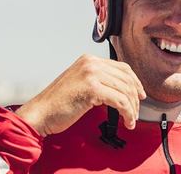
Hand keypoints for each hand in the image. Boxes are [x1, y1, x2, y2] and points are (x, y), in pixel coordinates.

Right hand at [15, 54, 145, 135]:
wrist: (40, 113)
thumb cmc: (58, 104)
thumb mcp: (81, 84)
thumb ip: (99, 81)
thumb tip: (122, 89)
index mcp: (89, 60)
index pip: (122, 67)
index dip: (135, 82)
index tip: (140, 95)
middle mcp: (91, 63)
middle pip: (126, 78)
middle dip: (135, 97)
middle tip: (137, 111)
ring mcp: (91, 74)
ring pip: (125, 90)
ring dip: (132, 108)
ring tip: (131, 119)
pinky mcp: (92, 88)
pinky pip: (120, 101)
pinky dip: (127, 113)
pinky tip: (127, 121)